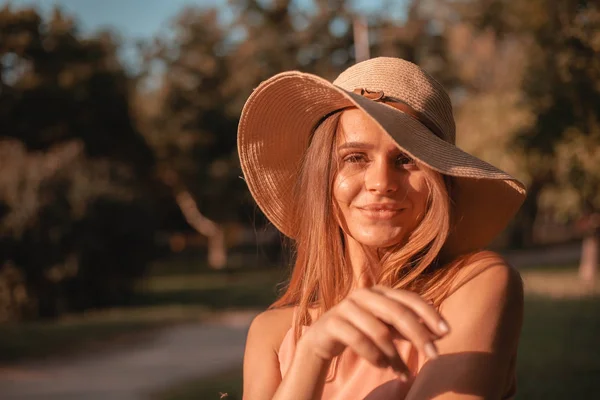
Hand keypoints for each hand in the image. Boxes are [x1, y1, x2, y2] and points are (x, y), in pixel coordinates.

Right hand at [296, 286, 449, 379]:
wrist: (323, 337)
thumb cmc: (362, 330)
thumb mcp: (387, 327)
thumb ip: (409, 326)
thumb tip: (440, 332)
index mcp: (380, 291)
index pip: (410, 298)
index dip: (430, 314)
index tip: (447, 332)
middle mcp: (364, 294)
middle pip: (397, 312)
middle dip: (419, 335)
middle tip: (435, 355)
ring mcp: (347, 306)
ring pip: (379, 330)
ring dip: (395, 354)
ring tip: (402, 371)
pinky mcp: (333, 322)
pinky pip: (359, 340)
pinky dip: (374, 356)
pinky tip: (382, 366)